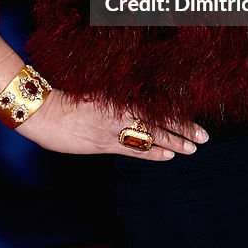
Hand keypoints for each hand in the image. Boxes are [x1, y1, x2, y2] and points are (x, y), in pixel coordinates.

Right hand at [15, 87, 208, 160]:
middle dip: (183, 130)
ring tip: (192, 149)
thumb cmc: (67, 97)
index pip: (156, 107)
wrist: (44, 112)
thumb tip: (138, 96)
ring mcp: (113, 130)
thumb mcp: (96, 91)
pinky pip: (133, 151)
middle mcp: (121, 113)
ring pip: (151, 137)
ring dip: (173, 143)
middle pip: (159, 123)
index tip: (194, 119)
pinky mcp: (103, 144)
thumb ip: (117, 95)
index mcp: (120, 97)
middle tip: (204, 137)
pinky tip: (168, 157)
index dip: (177, 115)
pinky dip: (152, 154)